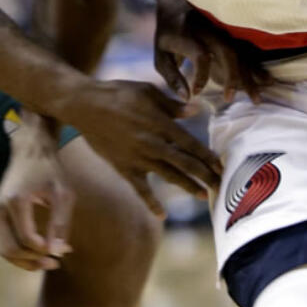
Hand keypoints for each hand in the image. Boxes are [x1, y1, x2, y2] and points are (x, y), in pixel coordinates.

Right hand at [0, 124, 74, 270]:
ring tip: (46, 262)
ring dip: (24, 261)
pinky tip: (36, 253)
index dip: (44, 250)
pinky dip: (18, 252)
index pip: (27, 238)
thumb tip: (58, 251)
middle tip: (55, 262)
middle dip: (33, 261)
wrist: (29, 150)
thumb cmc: (50, 170)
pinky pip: (2, 242)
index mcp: (16, 201)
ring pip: (3, 250)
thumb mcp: (63, 194)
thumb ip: (61, 223)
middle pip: (11, 249)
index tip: (62, 251)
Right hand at [65, 78, 221, 215]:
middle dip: (205, 175)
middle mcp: (152, 143)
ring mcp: (138, 158)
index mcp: (160, 123)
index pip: (191, 143)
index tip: (221, 165)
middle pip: (185, 163)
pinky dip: (151, 202)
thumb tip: (196, 110)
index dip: (207, 156)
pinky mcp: (124, 167)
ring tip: (203, 196)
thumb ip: (173, 105)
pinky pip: (140, 189)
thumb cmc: (118, 94)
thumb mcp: (147, 91)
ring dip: (187, 186)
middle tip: (220, 185)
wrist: (84, 106)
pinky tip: (162, 215)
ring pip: (169, 176)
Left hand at [154, 0, 270, 103]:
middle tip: (229, 99)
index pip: (200, 55)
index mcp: (187, 33)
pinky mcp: (234, 33)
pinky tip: (267, 82)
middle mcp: (209, 29)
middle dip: (231, 77)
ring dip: (251, 76)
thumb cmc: (168, 34)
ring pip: (242, 53)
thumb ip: (172, 78)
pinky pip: (248, 52)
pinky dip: (257, 68)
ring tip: (257, 99)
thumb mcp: (161, 54)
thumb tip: (188, 98)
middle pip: (227, 51)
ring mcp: (225, 30)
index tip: (196, 92)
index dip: (199, 76)